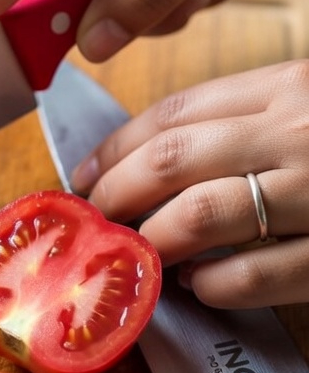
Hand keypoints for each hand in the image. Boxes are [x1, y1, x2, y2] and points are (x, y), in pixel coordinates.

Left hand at [70, 61, 308, 308]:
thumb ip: (249, 120)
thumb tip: (157, 161)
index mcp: (287, 88)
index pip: (176, 113)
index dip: (117, 147)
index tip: (84, 176)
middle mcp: (296, 133)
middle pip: (172, 159)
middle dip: (117, 194)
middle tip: (97, 221)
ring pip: (202, 213)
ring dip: (155, 240)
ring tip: (138, 254)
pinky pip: (255, 273)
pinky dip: (214, 284)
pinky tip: (199, 285)